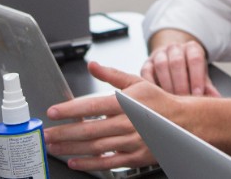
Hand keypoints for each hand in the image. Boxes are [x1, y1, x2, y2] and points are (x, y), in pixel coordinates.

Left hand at [44, 62, 174, 169]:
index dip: (70, 110)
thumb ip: (112, 75)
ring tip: (54, 146)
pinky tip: (74, 161)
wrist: (184, 122)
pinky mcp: (135, 157)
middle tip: (46, 133)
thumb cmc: (159, 102)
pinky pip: (108, 162)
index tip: (53, 112)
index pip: (92, 106)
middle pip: (90, 130)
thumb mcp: (137, 82)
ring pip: (95, 147)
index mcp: (126, 103)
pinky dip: (89, 163)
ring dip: (71, 148)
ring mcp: (131, 142)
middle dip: (64, 133)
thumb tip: (93, 65)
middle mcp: (128, 123)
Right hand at [142, 35, 220, 96]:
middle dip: (181, 84)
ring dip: (167, 84)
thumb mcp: (201, 74)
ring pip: (161, 65)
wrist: (173, 58)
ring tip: (171, 100)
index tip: (198, 94)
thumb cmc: (189, 70)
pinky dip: (150, 84)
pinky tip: (156, 96)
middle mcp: (175, 48)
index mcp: (192, 48)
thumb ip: (207, 86)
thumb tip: (216, 99)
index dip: (196, 77)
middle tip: (184, 99)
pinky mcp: (147, 63)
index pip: (195, 59)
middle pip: (177, 62)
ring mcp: (159, 54)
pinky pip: (146, 72)